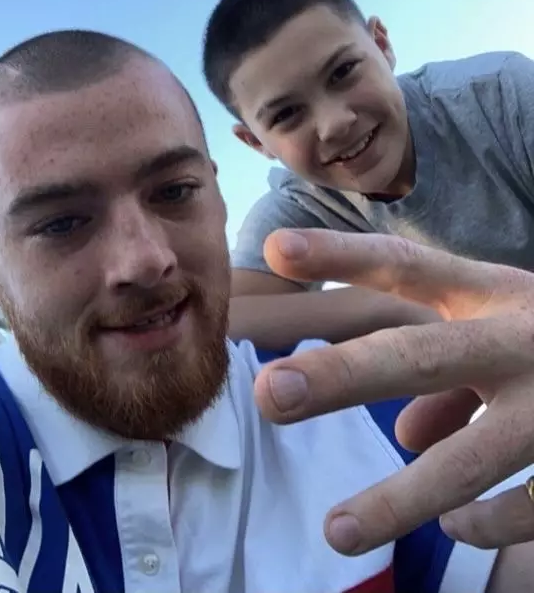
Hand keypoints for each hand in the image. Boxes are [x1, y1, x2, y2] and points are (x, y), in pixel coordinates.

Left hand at [254, 229, 533, 552]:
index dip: (345, 256)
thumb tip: (405, 435)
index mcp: (497, 294)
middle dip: (347, 375)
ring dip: (401, 498)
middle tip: (273, 394)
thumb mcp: (513, 328)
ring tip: (336, 532)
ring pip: (472, 458)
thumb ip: (455, 373)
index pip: (411, 267)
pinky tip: (456, 530)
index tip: (277, 251)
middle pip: (423, 353)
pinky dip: (487, 524)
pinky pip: (528, 506)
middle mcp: (521, 339)